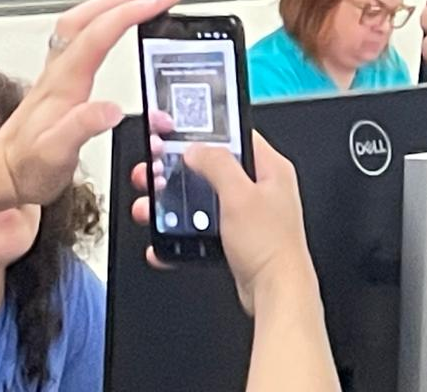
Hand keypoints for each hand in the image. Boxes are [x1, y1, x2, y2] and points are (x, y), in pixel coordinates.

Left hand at [0, 0, 179, 214]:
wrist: (1, 175)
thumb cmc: (28, 166)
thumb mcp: (58, 153)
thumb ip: (84, 127)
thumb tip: (113, 107)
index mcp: (65, 83)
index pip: (100, 35)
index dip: (131, 13)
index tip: (159, 2)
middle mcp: (59, 73)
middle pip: (86, 20)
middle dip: (122, 2)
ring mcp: (56, 76)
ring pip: (77, 26)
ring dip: (107, 7)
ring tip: (135, 1)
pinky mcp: (57, 83)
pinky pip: (75, 41)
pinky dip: (96, 24)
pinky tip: (107, 30)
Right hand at [131, 133, 315, 317]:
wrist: (275, 292)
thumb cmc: (271, 246)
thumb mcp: (239, 195)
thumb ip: (218, 166)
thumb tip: (197, 148)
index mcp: (271, 169)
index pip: (236, 138)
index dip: (207, 134)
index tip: (177, 135)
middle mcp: (261, 189)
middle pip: (212, 169)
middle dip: (178, 172)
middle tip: (153, 174)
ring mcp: (248, 214)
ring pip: (203, 200)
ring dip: (174, 204)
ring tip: (150, 207)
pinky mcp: (237, 237)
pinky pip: (202, 228)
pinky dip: (181, 233)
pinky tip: (164, 240)